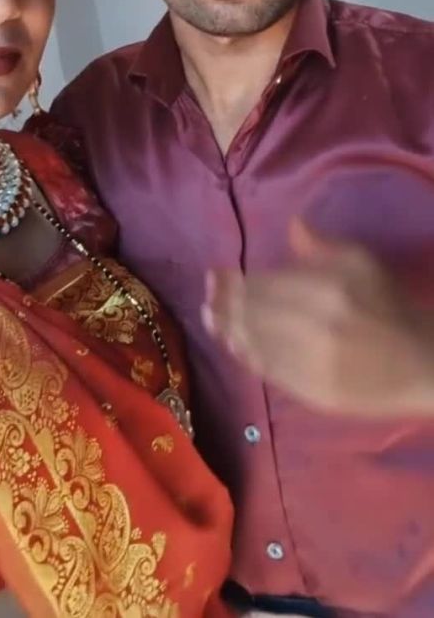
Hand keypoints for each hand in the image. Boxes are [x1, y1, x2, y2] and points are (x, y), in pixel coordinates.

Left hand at [203, 220, 433, 416]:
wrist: (421, 363)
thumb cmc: (389, 305)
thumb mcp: (361, 262)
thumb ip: (320, 245)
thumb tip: (291, 225)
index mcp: (323, 289)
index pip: (261, 285)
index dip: (231, 281)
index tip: (214, 274)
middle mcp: (311, 327)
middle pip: (251, 315)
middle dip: (222, 304)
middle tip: (205, 297)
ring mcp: (309, 364)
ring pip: (254, 345)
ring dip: (227, 330)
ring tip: (212, 319)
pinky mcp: (311, 393)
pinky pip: (268, 372)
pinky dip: (246, 356)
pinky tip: (236, 345)